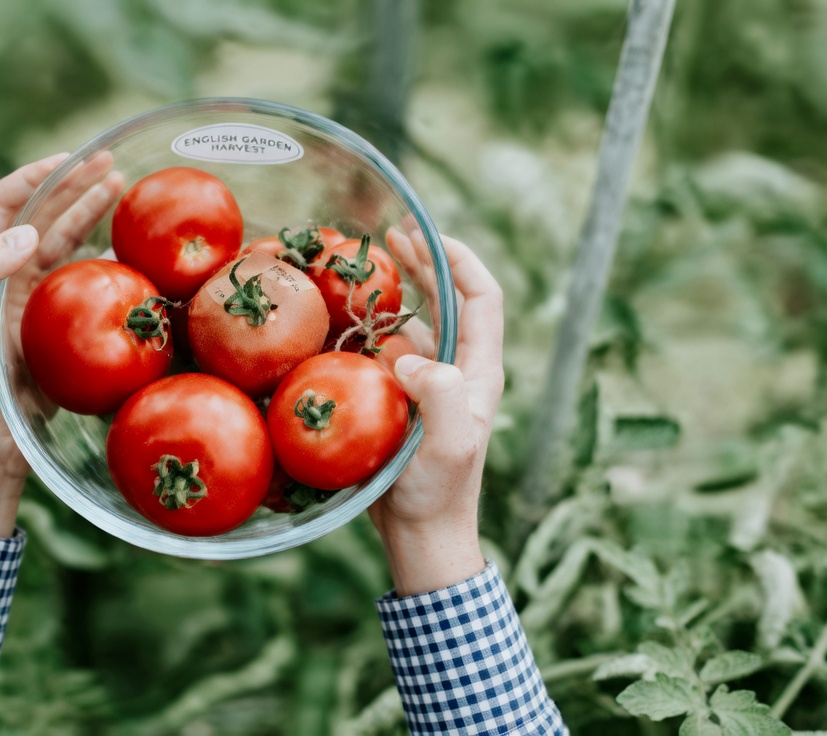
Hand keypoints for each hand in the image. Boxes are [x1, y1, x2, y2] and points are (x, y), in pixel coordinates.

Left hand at [0, 152, 124, 535]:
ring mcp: (27, 296)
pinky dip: (102, 256)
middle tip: (108, 163)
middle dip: (71, 185)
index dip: (31, 178)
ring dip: (89, 212)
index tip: (65, 160)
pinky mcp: (52, 321)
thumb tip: (25, 231)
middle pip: (38, 215)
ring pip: (62, 240)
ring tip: (120, 187)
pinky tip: (124, 245)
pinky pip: (80, 277)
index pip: (0, 205)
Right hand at [369, 235, 504, 594]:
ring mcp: (432, 387)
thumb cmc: (437, 494)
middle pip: (451, 300)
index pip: (483, 298)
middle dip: (424, 262)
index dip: (459, 259)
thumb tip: (410, 356)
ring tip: (362, 271)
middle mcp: (461, 371)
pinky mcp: (405, 403)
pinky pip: (389, 354)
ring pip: (418, 324)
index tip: (424, 233)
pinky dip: (371, 331)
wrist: (422, 537)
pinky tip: (343, 323)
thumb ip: (441, 394)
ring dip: (396, 292)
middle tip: (388, 235)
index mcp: (480, 372)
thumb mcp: (447, 445)